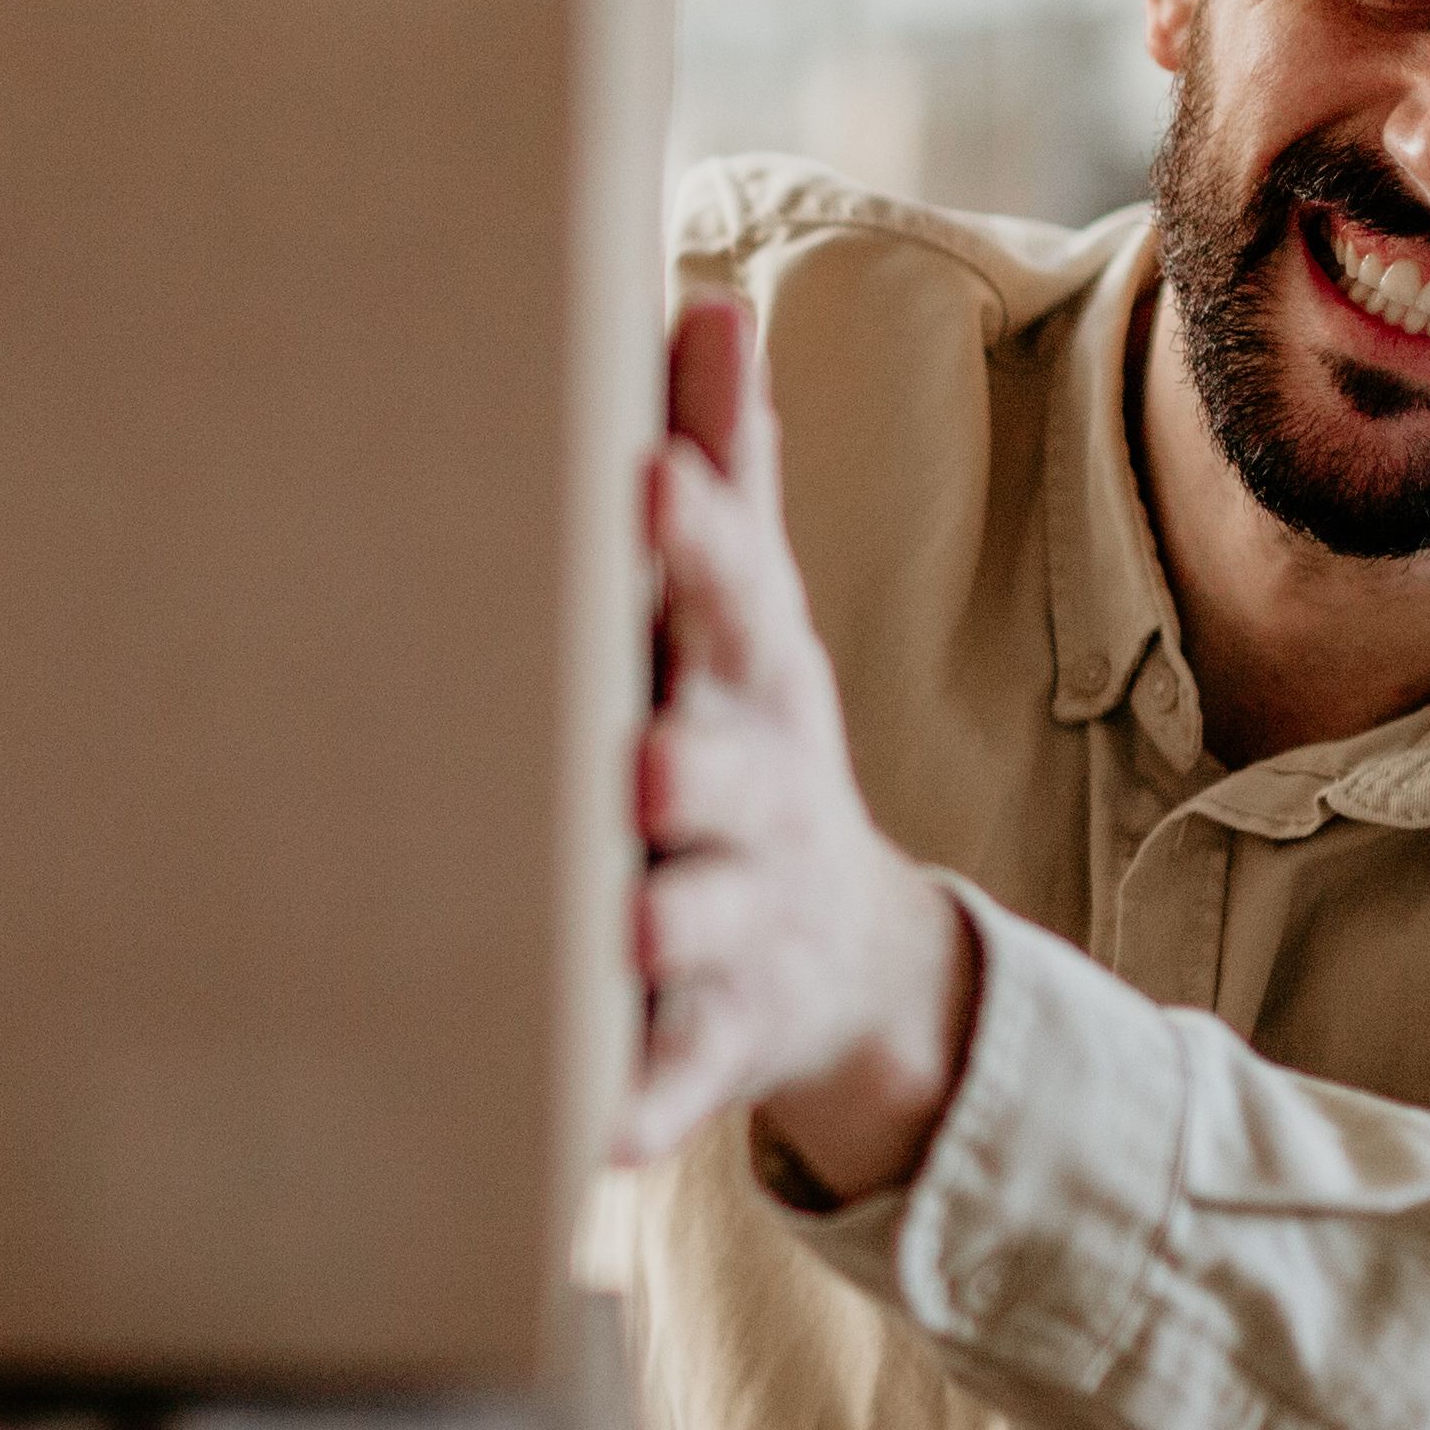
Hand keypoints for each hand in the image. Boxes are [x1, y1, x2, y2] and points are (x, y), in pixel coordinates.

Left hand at [626, 292, 982, 1192]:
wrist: (839, 960)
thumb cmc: (748, 745)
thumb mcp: (753, 616)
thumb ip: (722, 472)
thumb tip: (701, 299)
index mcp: (751, 681)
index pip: (731, 598)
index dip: (697, 543)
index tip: (646, 483)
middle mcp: (757, 800)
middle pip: (724, 775)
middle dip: (690, 765)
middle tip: (636, 755)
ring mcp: (742, 924)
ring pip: (700, 927)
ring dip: (663, 927)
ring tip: (619, 921)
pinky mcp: (716, 1039)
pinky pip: (676, 1075)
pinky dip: (639, 1101)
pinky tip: (590, 1129)